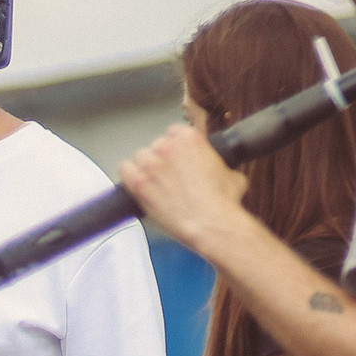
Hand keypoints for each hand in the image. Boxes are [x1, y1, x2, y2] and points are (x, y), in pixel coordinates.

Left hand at [118, 125, 249, 254]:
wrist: (212, 223)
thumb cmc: (222, 203)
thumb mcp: (231, 174)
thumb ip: (217, 164)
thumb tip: (217, 169)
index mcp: (190, 138)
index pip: (173, 132)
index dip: (175, 147)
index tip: (177, 157)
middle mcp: (168, 147)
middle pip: (155, 146)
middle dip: (162, 160)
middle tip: (169, 176)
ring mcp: (151, 165)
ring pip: (139, 158)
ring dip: (145, 168)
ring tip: (155, 184)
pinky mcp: (138, 184)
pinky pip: (124, 170)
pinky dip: (129, 176)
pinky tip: (137, 185)